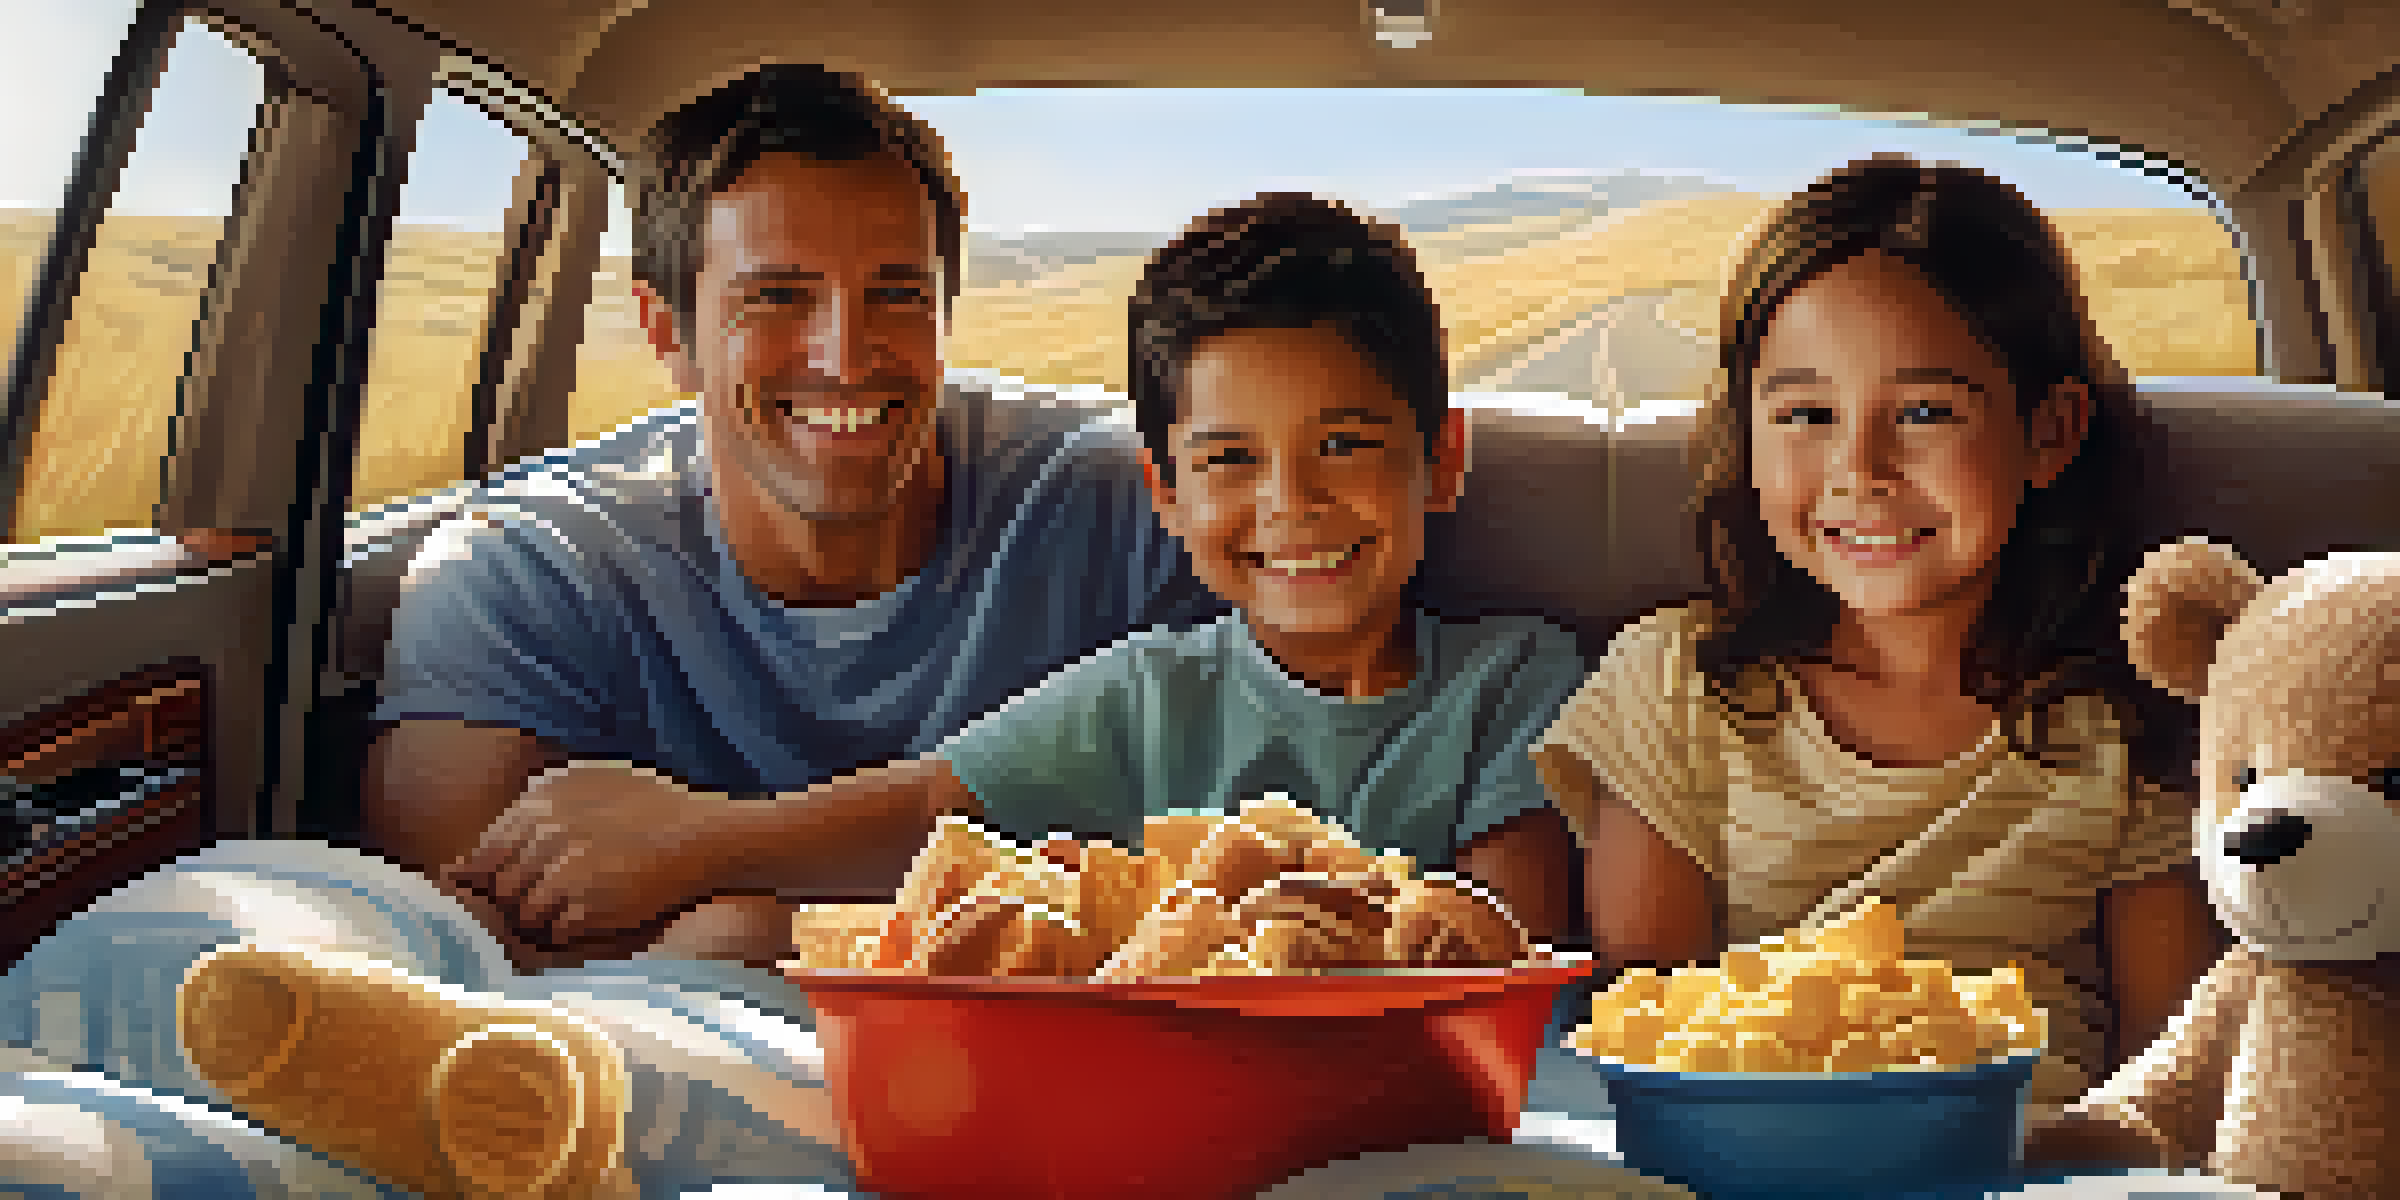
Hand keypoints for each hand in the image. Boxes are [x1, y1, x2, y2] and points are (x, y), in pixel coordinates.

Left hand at [444, 762, 749, 946]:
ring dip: (541, 920)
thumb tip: (503, 823)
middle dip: (515, 900)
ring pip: (526, 914)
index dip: (488, 875)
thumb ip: (544, 794)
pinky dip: (568, 934)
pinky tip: (589, 921)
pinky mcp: (588, 905)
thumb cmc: (653, 807)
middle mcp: (546, 834)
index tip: (501, 885)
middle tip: (542, 902)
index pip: (485, 852)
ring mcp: (565, 871)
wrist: (703, 836)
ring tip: (568, 913)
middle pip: (503, 887)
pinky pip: (557, 932)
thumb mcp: (594, 779)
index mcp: (543, 803)